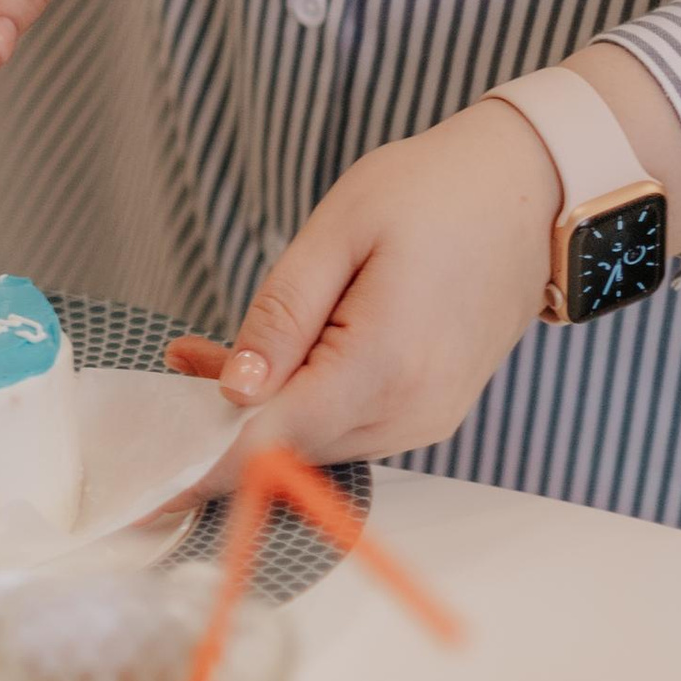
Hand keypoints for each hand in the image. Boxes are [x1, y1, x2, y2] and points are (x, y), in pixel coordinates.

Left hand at [165, 99, 560, 461]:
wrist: (530, 189)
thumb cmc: (434, 192)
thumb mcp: (338, 230)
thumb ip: (282, 315)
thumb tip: (235, 391)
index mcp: (382, 367)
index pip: (272, 441)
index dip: (205, 465)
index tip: (151, 491)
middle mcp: (411, 411)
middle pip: (290, 445)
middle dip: (220, 418)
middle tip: (178, 357)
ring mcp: (428, 418)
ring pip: (316, 439)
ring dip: (259, 407)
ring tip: (208, 349)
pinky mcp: (432, 409)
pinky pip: (349, 423)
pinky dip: (302, 400)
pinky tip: (275, 359)